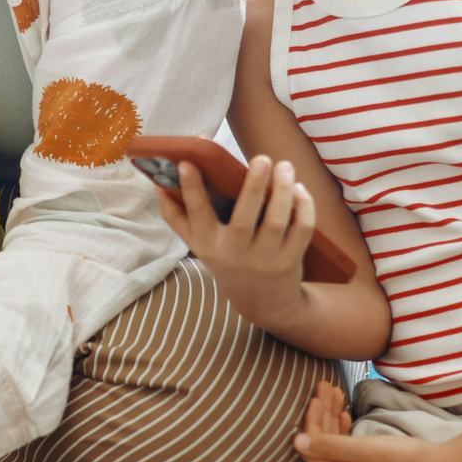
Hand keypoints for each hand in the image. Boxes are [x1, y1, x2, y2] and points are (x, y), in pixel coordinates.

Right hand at [153, 156, 314, 325]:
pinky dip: (304, 207)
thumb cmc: (227, 261)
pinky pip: (302, 230)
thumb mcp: (198, 245)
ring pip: (277, 220)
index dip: (191, 188)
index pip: (197, 213)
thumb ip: (177, 217)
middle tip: (262, 158)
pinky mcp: (291, 260)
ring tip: (285, 167)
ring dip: (283, 191)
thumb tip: (158, 187)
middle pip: (245, 217)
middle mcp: (235, 253)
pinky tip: (300, 190)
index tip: (187, 162)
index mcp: (208, 244)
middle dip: (254, 185)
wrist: (262, 302)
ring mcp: (265, 259)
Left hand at [294, 386, 461, 461]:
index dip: (311, 423)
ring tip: (333, 390)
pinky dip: (344, 428)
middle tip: (325, 385)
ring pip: (335, 444)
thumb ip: (331, 445)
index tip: (317, 395)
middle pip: (323, 446)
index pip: (313, 451)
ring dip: (333, 418)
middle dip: (322, 415)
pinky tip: (344, 413)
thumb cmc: (409, 461)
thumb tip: (296, 441)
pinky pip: (349, 448)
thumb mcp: (367, 450)